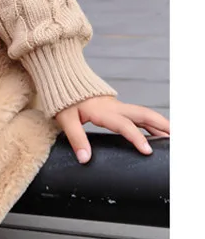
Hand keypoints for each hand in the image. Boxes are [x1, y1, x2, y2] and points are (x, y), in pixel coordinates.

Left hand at [54, 95, 169, 163]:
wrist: (63, 80)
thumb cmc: (64, 100)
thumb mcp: (66, 119)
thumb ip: (76, 138)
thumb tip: (85, 159)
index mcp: (103, 111)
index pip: (123, 124)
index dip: (136, 137)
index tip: (147, 151)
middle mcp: (114, 107)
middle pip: (142, 114)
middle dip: (160, 125)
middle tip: (175, 137)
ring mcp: (117, 106)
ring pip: (142, 113)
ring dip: (158, 123)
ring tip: (173, 136)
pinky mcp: (116, 107)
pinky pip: (137, 114)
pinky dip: (150, 122)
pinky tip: (157, 131)